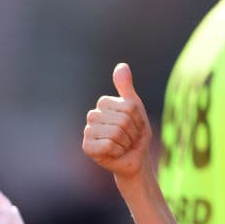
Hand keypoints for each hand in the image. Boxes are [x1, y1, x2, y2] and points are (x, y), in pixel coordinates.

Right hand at [82, 63, 151, 180]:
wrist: (135, 158)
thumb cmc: (136, 132)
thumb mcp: (135, 107)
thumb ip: (126, 88)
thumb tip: (121, 65)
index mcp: (104, 103)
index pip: (129, 107)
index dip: (138, 118)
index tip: (135, 124)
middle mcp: (93, 115)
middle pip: (123, 120)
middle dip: (133, 132)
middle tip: (130, 137)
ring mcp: (88, 131)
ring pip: (116, 133)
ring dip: (126, 142)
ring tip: (123, 144)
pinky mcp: (86, 147)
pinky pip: (109, 145)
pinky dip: (118, 151)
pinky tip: (115, 153)